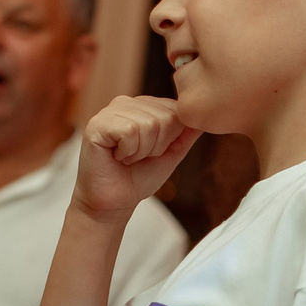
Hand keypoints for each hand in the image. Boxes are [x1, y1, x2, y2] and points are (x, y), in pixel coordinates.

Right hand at [75, 96, 200, 220]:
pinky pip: (129, 131)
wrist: (114, 203)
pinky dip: (128, 152)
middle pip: (165, 118)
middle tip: (137, 157)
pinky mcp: (97, 124)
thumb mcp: (172, 152)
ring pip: (148, 125)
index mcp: (143, 106)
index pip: (176, 111)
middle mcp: (126, 102)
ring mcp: (110, 111)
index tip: (152, 153)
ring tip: (126, 158)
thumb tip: (208, 115)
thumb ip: (187, 133)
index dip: (170, 139)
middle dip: (157, 146)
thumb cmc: (139, 177)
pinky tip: (116, 157)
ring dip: (141, 151)